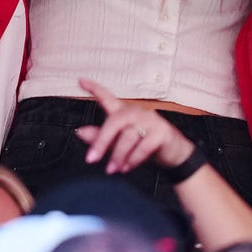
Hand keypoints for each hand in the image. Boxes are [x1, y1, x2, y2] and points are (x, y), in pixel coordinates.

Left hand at [74, 78, 195, 173]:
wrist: (172, 153)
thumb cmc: (143, 144)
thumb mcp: (119, 142)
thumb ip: (100, 137)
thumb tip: (79, 131)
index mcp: (123, 112)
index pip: (107, 97)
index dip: (94, 89)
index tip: (80, 81)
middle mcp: (135, 112)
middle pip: (115, 121)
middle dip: (102, 141)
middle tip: (91, 159)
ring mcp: (150, 120)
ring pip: (128, 137)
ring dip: (118, 156)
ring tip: (112, 169)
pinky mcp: (161, 132)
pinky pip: (143, 146)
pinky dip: (133, 159)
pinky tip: (126, 168)